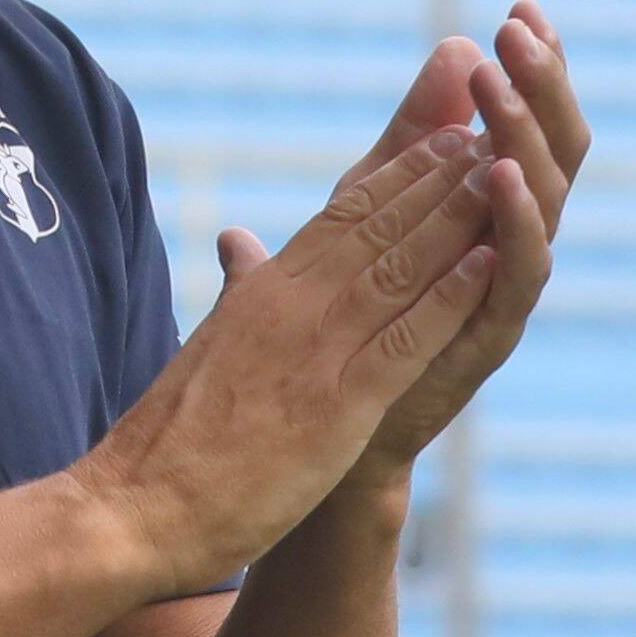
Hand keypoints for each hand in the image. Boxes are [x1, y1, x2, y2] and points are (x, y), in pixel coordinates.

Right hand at [70, 127, 501, 590]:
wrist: (131, 506)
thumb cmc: (166, 446)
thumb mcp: (209, 347)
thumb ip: (235, 292)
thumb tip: (237, 244)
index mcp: (261, 295)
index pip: (340, 218)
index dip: (398, 176)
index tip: (442, 141)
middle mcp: (290, 306)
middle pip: (377, 225)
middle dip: (439, 176)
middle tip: (491, 130)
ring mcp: (313, 351)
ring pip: (398, 265)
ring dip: (456, 215)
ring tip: (505, 170)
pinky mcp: (334, 404)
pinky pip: (403, 338)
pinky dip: (449, 295)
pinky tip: (488, 262)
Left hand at [318, 3, 586, 488]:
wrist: (328, 429)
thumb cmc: (353, 315)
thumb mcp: (374, 205)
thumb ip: (411, 136)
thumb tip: (450, 43)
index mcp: (493, 207)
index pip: (532, 122)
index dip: (536, 69)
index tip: (520, 8)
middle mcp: (515, 241)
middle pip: (557, 150)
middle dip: (542, 86)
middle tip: (520, 29)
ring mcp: (508, 286)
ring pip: (547, 200)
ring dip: (524, 135)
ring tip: (502, 81)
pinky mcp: (490, 331)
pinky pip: (521, 270)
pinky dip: (518, 219)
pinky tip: (501, 172)